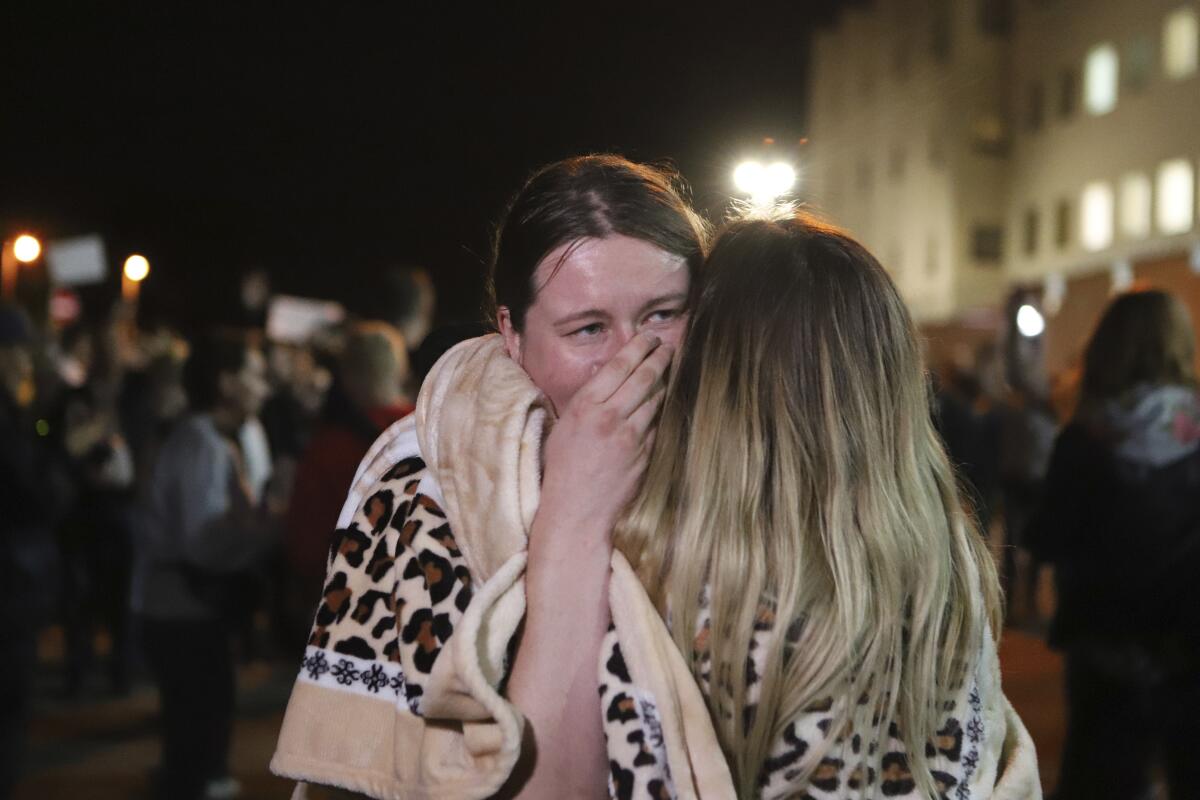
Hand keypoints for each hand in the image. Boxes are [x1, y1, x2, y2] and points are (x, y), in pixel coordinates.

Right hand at [537, 332, 671, 543]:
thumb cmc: (562, 469)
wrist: (576, 511)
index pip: (619, 366)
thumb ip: (585, 401)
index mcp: (585, 406)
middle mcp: (609, 418)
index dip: (638, 347)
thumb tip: (602, 376)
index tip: (649, 338)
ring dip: (663, 382)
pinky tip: (660, 404)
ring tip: (668, 370)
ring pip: (655, 399)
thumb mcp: (564, 426)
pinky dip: (658, 412)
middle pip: (644, 377)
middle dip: (659, 357)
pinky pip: (656, 425)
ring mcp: (631, 437)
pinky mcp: (645, 455)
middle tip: (668, 346)